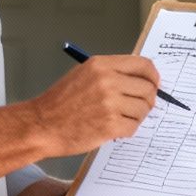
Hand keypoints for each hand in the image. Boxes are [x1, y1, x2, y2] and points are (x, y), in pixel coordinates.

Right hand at [25, 54, 158, 155]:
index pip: (143, 65)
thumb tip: (141, 80)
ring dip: (136, 117)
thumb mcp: (84, 75)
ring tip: (119, 118)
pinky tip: (113, 129)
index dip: (153, 77)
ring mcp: (110, 103)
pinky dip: (127, 130)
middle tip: (139, 107)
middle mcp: (108, 81)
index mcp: (101, 65)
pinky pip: (133, 127)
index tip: (154, 85)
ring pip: (143, 109)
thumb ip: (111, 73)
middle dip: (148, 100)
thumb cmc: (59, 103)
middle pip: (148, 88)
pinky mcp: (110, 125)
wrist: (41, 125)